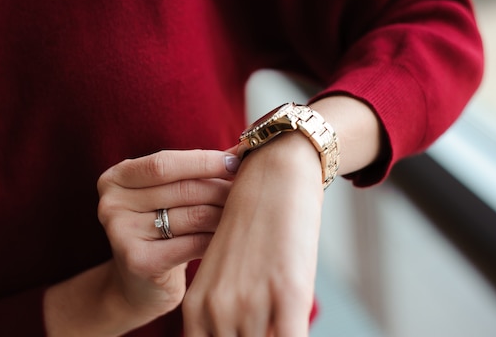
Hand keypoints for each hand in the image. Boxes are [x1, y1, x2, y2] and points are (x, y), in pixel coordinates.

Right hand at [44, 149, 239, 336]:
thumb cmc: (162, 229)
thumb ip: (196, 170)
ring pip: (193, 215)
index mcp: (115, 178)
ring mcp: (121, 234)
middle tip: (249, 191)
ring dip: (225, 213)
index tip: (236, 162)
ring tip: (244, 213)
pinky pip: (193, 244)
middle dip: (221, 189)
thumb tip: (240, 150)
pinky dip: (217, 239)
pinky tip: (230, 238)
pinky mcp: (139, 263)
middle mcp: (110, 204)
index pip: (165, 163)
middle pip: (183, 189)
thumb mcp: (168, 194)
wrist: (139, 286)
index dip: (204, 161)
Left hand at [183, 134, 323, 336]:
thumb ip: (224, 310)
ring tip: (281, 324)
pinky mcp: (289, 292)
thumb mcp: (226, 270)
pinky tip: (296, 330)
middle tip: (262, 331)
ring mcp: (253, 302)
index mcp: (198, 306)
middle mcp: (219, 309)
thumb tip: (236, 330)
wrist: (274, 173)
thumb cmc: (253, 223)